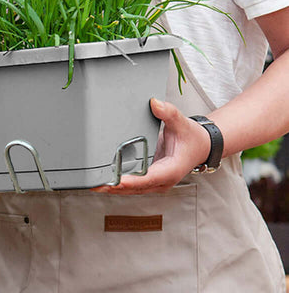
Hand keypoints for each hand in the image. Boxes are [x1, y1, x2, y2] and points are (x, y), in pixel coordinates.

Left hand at [91, 98, 211, 194]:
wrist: (200, 146)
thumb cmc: (192, 138)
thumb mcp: (182, 123)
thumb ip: (168, 113)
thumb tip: (155, 103)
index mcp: (171, 170)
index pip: (147, 178)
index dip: (129, 181)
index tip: (114, 181)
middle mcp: (162, 180)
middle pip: (134, 188)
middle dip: (113, 186)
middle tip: (93, 183)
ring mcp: (154, 182)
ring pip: (130, 189)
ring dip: (112, 187)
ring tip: (91, 183)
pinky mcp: (149, 179)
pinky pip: (131, 184)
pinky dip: (116, 183)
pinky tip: (102, 179)